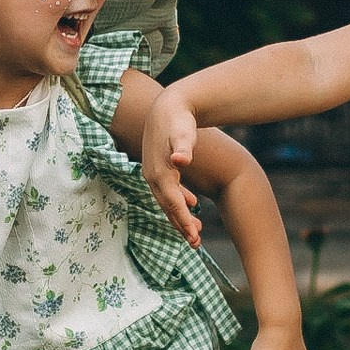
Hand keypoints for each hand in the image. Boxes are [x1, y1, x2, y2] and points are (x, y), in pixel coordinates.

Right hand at [140, 86, 205, 245]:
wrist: (168, 105)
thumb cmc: (178, 120)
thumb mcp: (183, 133)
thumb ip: (184, 148)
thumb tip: (181, 160)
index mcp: (160, 173)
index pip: (173, 203)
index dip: (183, 221)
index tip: (195, 238)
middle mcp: (153, 176)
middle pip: (168, 207)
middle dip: (181, 225)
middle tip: (196, 244)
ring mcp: (153, 173)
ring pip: (167, 201)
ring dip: (180, 216)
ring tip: (194, 231)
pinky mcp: (157, 168)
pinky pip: (167, 191)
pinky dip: (178, 201)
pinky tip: (192, 202)